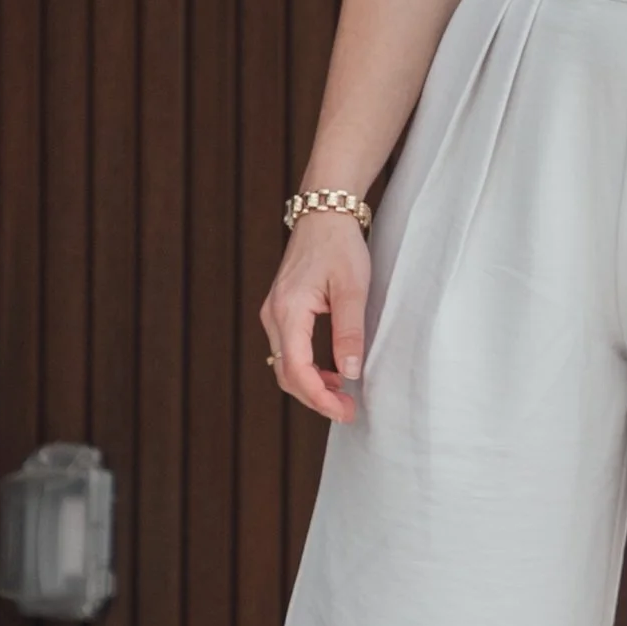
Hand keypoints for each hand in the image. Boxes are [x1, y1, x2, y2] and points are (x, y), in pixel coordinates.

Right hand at [258, 210, 371, 420]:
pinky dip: (307, 369)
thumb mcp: (352, 289)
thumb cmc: (340, 246)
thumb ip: (350, 332)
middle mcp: (273, 316)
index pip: (296, 370)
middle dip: (315, 398)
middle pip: (286, 374)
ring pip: (285, 364)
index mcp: (288, 311)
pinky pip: (288, 350)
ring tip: (342, 396)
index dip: (319, 398)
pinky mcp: (282, 311)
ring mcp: (274, 314)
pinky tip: (331, 373)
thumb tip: (350, 373)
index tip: (344, 411)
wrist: (324, 214)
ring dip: (311, 385)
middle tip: (347, 411)